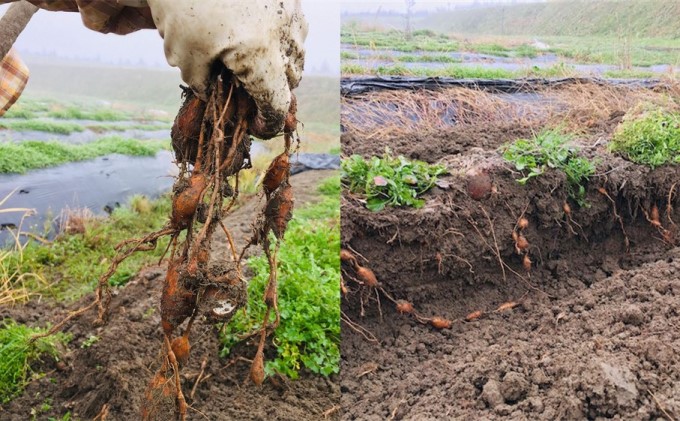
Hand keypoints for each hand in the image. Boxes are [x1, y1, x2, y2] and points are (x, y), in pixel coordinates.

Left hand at [147, 0, 307, 138]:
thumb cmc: (185, 0)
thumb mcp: (183, 49)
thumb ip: (199, 82)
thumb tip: (209, 94)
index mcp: (261, 56)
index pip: (277, 103)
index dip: (268, 122)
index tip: (257, 128)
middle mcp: (285, 36)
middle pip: (291, 80)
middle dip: (273, 91)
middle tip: (248, 92)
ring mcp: (291, 12)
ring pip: (297, 53)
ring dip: (281, 65)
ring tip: (255, 61)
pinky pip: (295, 26)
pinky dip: (282, 38)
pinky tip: (258, 31)